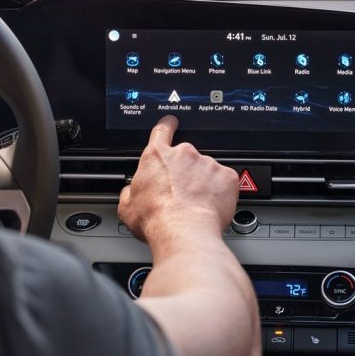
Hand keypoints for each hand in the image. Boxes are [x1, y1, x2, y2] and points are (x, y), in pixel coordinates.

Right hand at [118, 116, 239, 245]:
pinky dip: (221, 193)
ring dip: (204, 184)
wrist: (184, 232)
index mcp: (158, 157)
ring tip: (196, 206)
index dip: (167, 126)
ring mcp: (207, 163)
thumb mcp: (127, 207)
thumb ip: (130, 192)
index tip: (171, 123)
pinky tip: (211, 206)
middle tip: (182, 194)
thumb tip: (130, 193)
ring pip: (207, 171)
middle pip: (187, 157)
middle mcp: (184, 154)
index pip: (162, 131)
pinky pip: (225, 182)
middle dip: (186, 173)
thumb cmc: (156, 219)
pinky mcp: (227, 176)